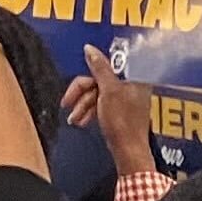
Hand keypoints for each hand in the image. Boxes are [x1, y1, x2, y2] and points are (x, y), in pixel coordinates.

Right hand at [69, 45, 152, 169]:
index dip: (88, 75)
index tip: (77, 86)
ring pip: (98, 93)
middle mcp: (132, 85)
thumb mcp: (108, 91)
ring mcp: (126, 98)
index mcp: (134, 76)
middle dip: (82, 94)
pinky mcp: (120, 111)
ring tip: (74, 119)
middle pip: (99, 80)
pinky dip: (89, 111)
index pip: (106, 65)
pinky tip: (80, 121)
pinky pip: (101, 104)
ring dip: (83, 105)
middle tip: (67, 104)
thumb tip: (89, 49)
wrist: (127, 151)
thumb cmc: (122, 123)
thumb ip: (99, 68)